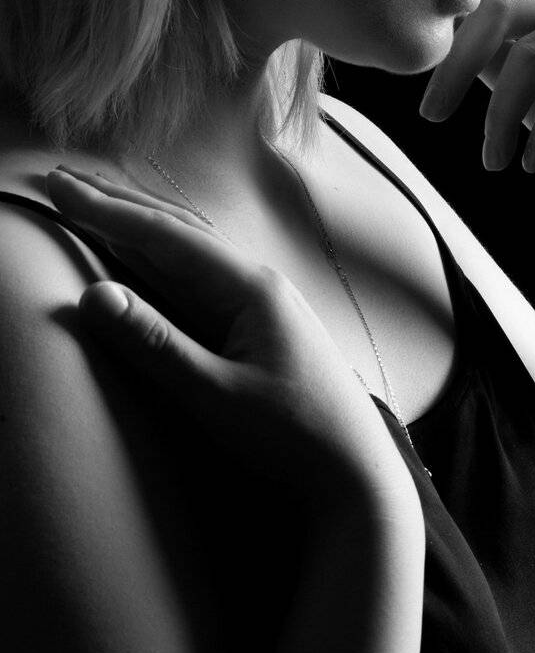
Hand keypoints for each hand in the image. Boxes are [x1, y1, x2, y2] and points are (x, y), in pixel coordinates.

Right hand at [45, 166, 420, 520]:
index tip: (58, 187)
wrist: (357, 472)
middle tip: (62, 180)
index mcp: (250, 289)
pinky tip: (151, 256)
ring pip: (191, 250)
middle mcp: (258, 284)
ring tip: (97, 203)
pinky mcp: (262, 326)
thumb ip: (156, 346)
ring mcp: (263, 303)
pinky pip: (202, 276)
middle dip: (118, 204)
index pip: (165, 237)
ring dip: (140, 225)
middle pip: (178, 230)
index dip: (107, 211)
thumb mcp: (217, 397)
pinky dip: (164, 256)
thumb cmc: (295, 437)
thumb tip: (94, 295)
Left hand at [419, 0, 534, 208]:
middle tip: (430, 115)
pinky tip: (530, 163)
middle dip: (457, 64)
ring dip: (502, 115)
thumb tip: (422, 28)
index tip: (412, 56)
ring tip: (491, 160)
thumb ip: (481, 44)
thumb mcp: (516, 75)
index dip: (446, 11)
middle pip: (503, 6)